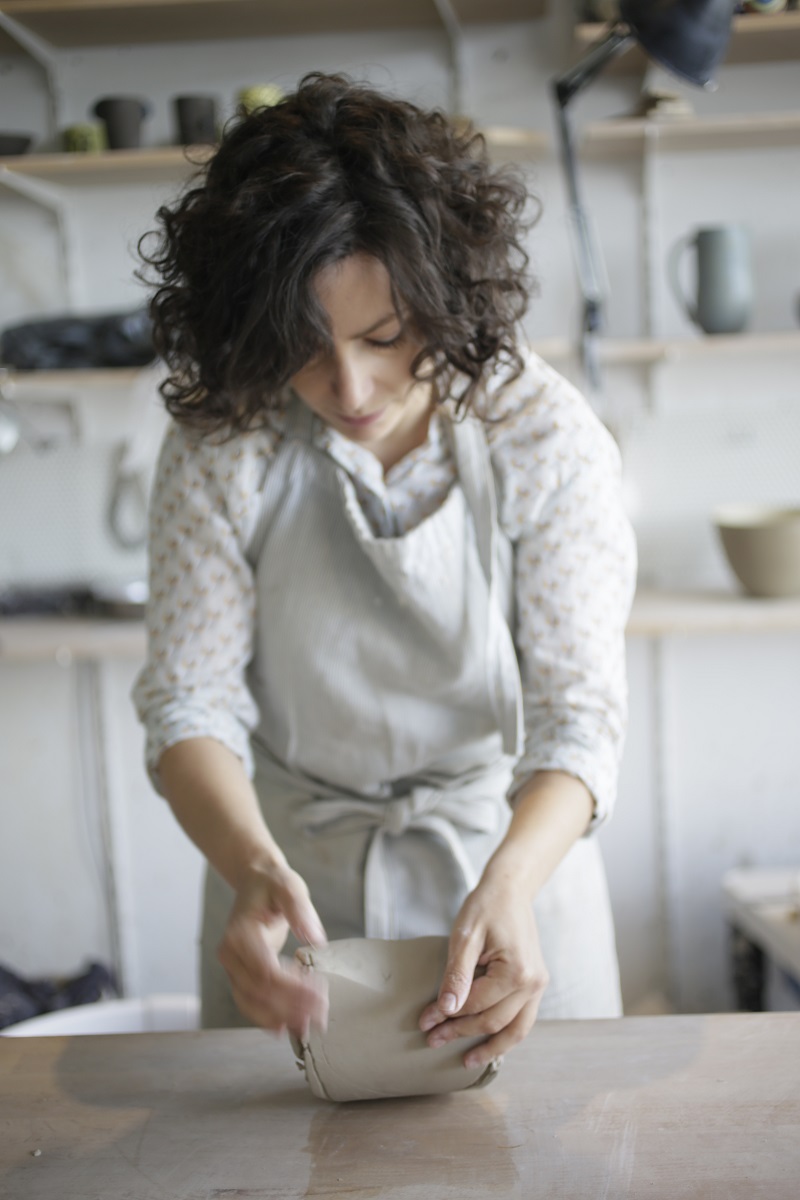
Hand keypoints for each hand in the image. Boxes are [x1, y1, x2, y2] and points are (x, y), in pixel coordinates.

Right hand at [217, 860, 328, 1037]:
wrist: (256, 883)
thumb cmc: (272, 884)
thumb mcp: (289, 886)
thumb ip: (300, 909)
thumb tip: (315, 939)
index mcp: (240, 933)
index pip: (264, 970)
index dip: (291, 988)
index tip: (319, 994)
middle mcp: (230, 954)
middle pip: (259, 991)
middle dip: (290, 1006)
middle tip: (321, 1013)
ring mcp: (233, 967)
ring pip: (252, 1003)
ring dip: (280, 1016)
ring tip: (310, 1025)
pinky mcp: (241, 975)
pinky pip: (251, 1002)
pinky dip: (269, 1017)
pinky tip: (289, 1026)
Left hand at [418, 880, 547, 1068]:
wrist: (510, 889)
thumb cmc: (485, 907)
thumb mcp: (464, 936)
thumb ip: (457, 974)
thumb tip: (446, 1009)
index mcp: (517, 972)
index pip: (476, 1005)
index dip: (447, 1016)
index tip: (423, 1022)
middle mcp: (533, 983)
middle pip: (493, 1021)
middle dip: (460, 1032)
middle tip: (431, 1039)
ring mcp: (538, 986)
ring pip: (516, 1030)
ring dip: (490, 1047)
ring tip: (467, 1061)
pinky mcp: (536, 984)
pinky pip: (523, 1019)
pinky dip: (506, 1034)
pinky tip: (489, 1043)